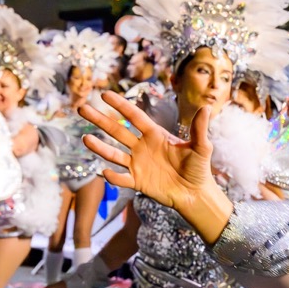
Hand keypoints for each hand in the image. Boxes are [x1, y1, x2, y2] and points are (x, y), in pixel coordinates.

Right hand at [80, 91, 233, 243]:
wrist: (195, 193)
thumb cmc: (198, 168)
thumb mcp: (201, 148)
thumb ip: (199, 129)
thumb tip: (206, 107)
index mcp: (155, 135)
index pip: (134, 116)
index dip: (120, 105)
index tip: (104, 94)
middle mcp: (142, 147)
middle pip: (117, 131)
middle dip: (100, 120)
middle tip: (82, 108)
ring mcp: (138, 164)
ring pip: (114, 153)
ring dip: (100, 147)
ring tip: (85, 139)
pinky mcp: (137, 181)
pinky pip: (121, 178)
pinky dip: (113, 177)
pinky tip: (106, 172)